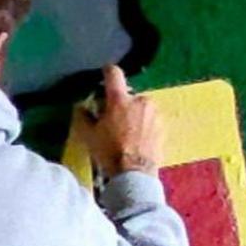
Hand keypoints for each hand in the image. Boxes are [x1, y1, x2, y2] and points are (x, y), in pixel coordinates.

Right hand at [77, 64, 164, 178]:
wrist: (135, 174)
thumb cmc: (109, 152)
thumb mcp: (89, 136)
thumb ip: (83, 117)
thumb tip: (82, 107)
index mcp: (119, 99)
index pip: (114, 74)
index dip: (107, 71)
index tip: (104, 74)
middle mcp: (140, 100)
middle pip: (128, 95)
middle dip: (121, 104)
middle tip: (113, 121)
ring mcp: (154, 112)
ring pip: (141, 107)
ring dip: (134, 115)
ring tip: (127, 134)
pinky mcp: (163, 125)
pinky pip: (150, 120)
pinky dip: (144, 126)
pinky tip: (138, 141)